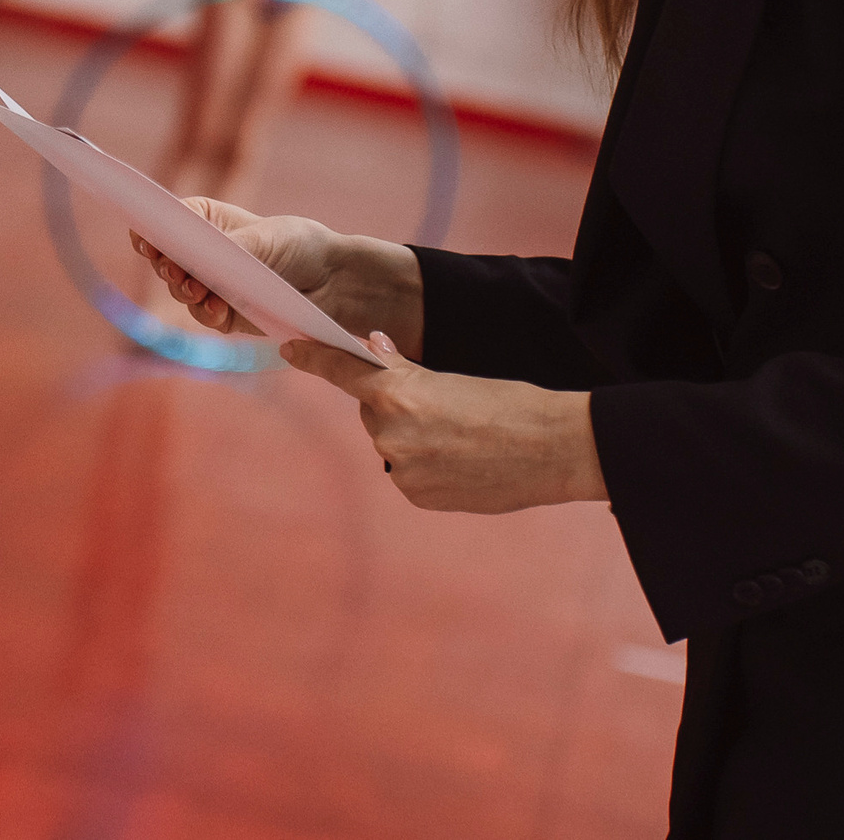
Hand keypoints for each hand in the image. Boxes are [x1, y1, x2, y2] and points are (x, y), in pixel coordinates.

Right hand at [130, 200, 423, 356]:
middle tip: (173, 270)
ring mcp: (211, 285)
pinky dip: (207, 314)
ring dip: (185, 292)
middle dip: (167, 266)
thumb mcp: (268, 238)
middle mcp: (202, 253)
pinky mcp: (224, 314)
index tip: (144, 238)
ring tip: (198, 291)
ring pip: (181, 291)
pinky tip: (218, 310)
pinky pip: (205, 316)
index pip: (168, 222)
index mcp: (206, 221)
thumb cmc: (301, 245)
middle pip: (167, 259)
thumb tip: (203, 255)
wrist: (334, 282)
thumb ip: (234, 247)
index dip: (151, 230)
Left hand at [287, 331, 605, 512]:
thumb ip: (403, 369)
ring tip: (459, 437)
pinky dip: (424, 465)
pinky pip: (407, 472)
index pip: (344, 372)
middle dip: (394, 406)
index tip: (292, 351)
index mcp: (397, 395)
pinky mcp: (417, 496)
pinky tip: (459, 461)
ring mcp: (402, 470)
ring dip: (411, 437)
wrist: (552, 449)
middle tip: (441, 406)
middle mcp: (390, 435)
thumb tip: (373, 347)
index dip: (316, 358)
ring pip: (390, 443)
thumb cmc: (508, 404)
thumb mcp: (450, 377)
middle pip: (373, 411)